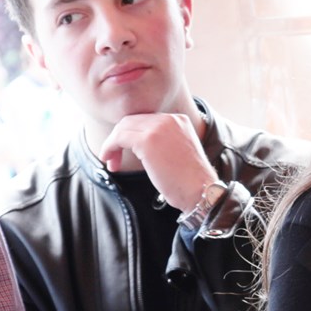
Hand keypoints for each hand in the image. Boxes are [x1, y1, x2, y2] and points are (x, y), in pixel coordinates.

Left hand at [99, 112, 215, 212]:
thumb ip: (162, 143)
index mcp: (178, 120)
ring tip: (110, 162)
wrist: (201, 191)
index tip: (124, 152)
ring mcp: (158, 128)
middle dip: (118, 139)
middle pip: (132, 121)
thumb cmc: (190, 181)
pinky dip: (110, 148)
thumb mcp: (178, 153)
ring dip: (112, 144)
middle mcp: (168, 119)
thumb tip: (140, 148)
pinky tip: (109, 161)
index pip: (144, 120)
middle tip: (113, 159)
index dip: (130, 135)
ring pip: (123, 128)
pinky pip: (120, 138)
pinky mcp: (148, 140)